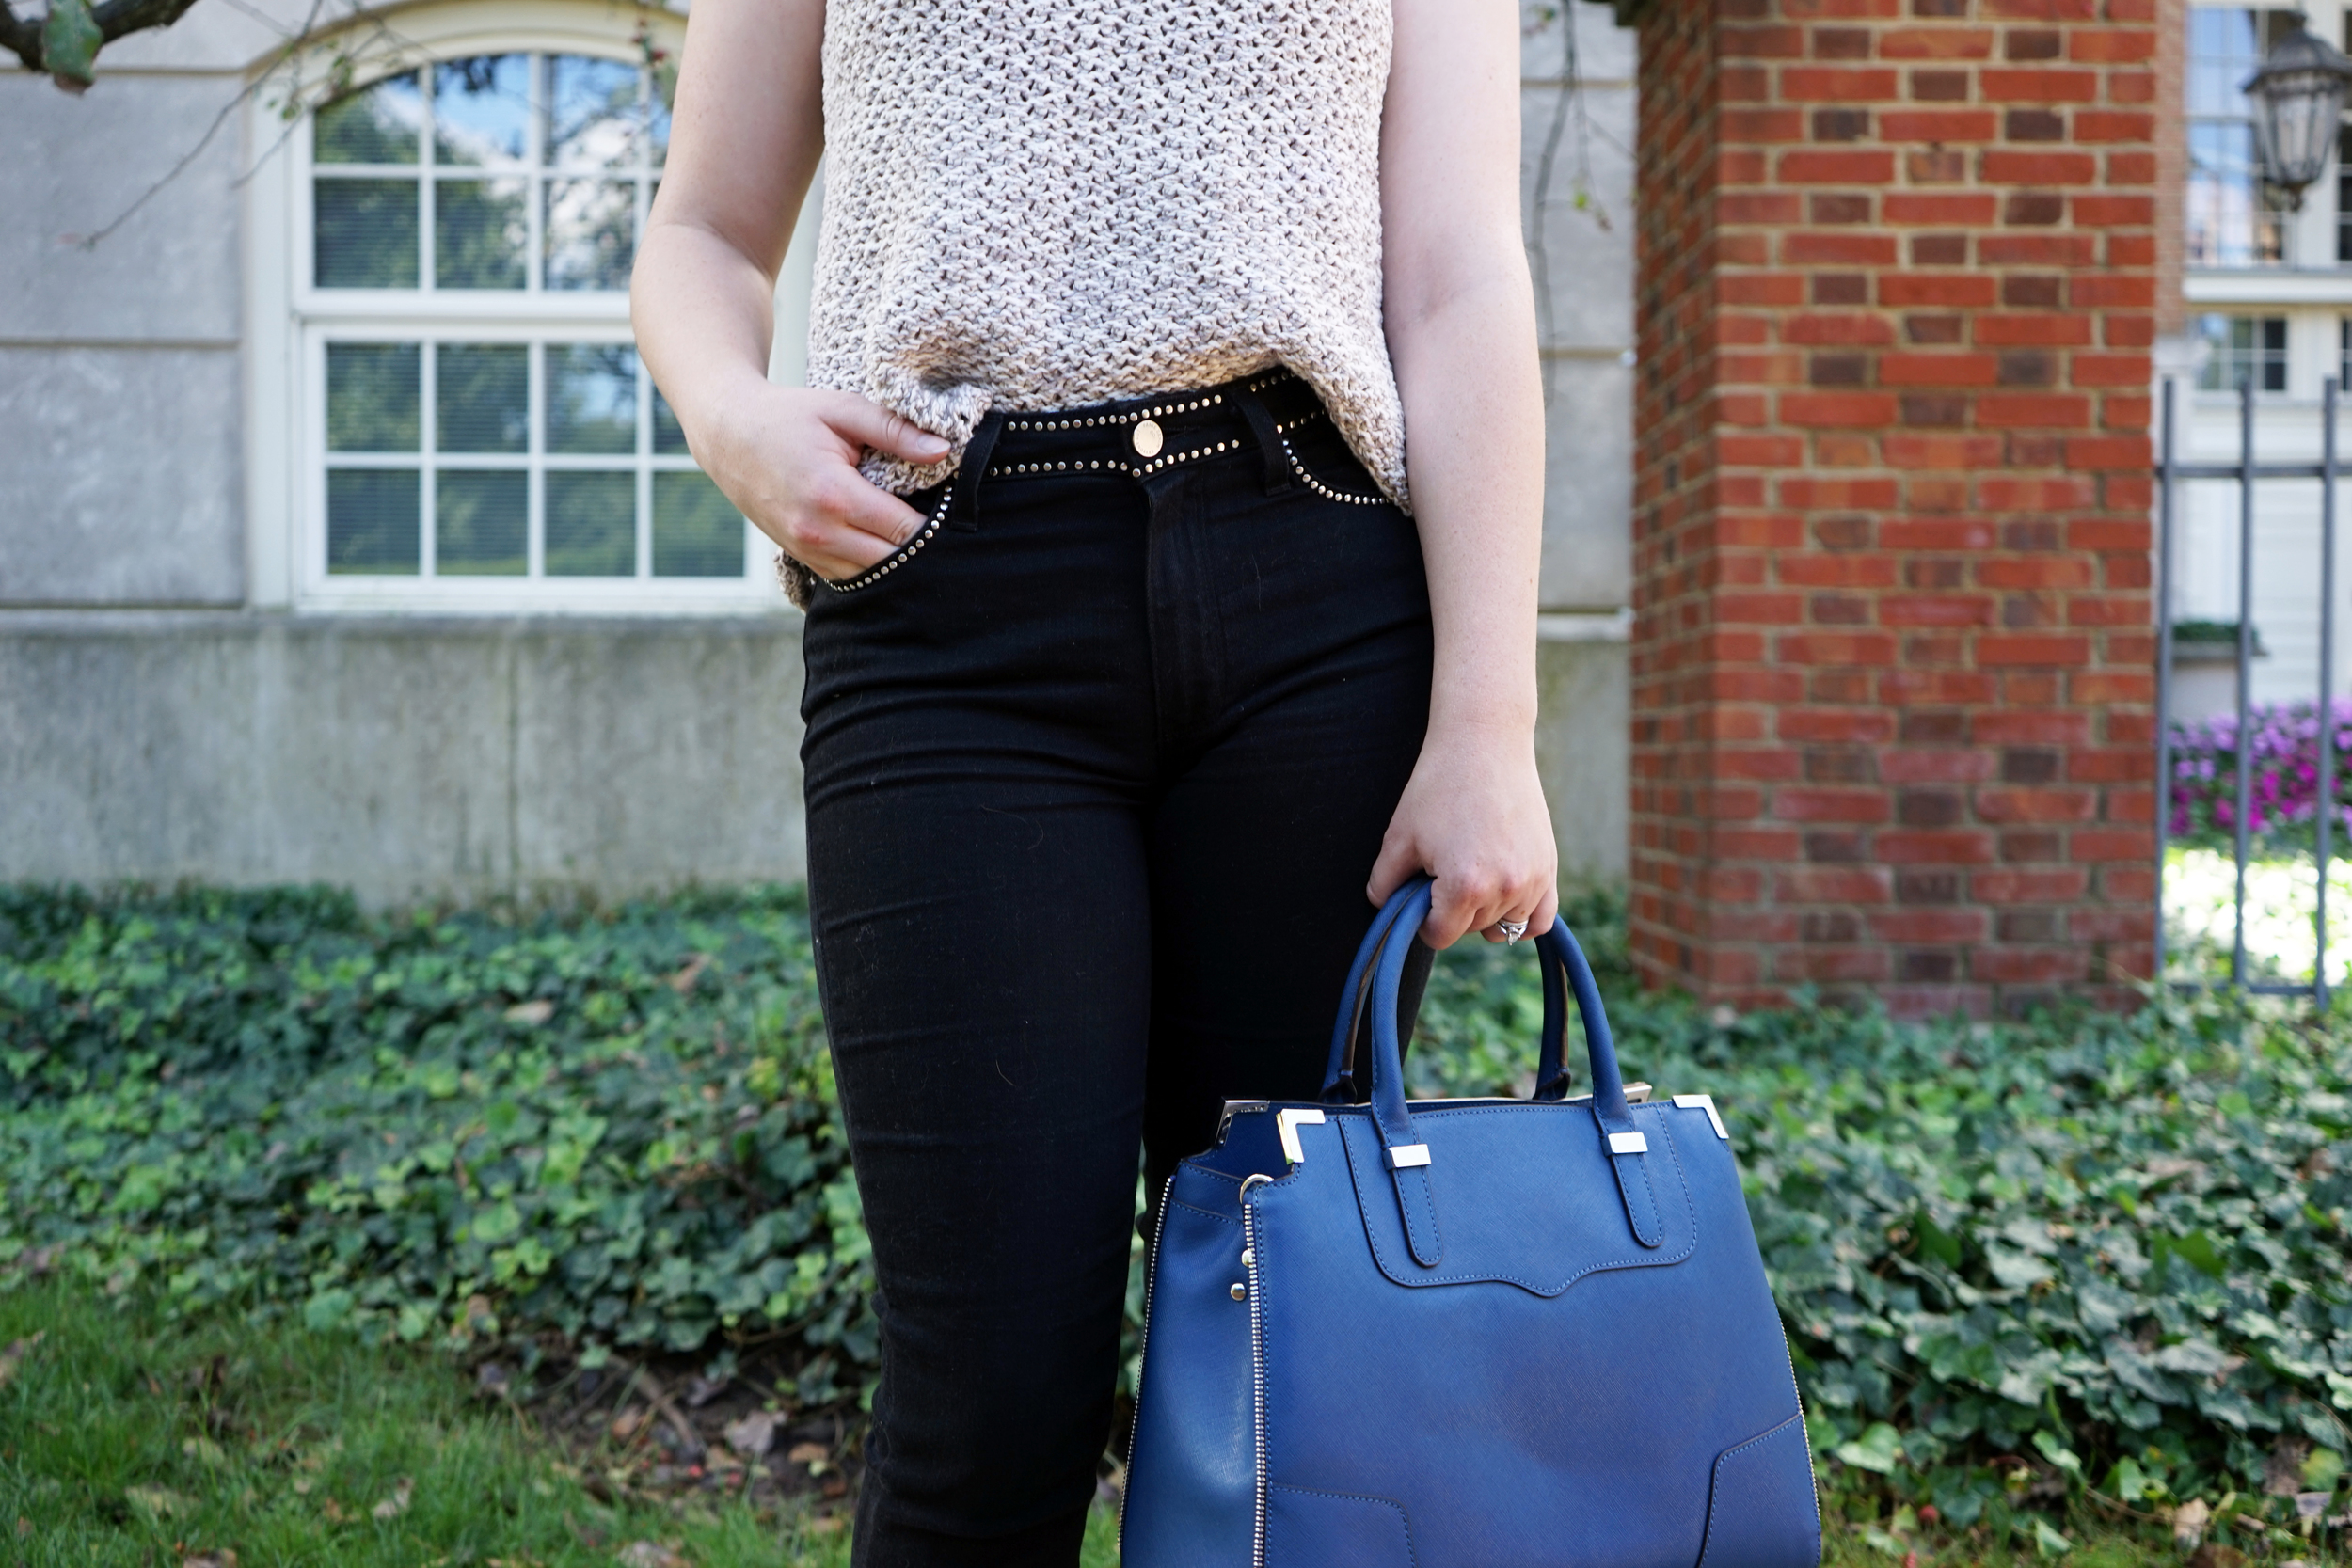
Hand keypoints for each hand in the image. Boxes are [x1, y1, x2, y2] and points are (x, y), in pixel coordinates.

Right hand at [693, 382, 951, 581]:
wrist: (727, 434)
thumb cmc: (787, 416)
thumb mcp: (842, 409)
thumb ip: (895, 431)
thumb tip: (943, 451)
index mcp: (834, 495)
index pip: (905, 529)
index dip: (934, 522)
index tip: (949, 507)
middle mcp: (818, 532)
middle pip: (893, 560)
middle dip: (919, 545)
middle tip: (938, 521)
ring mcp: (806, 550)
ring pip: (872, 575)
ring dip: (895, 558)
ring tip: (910, 529)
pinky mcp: (800, 557)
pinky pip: (849, 576)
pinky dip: (870, 563)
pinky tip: (881, 538)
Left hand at [1367, 721, 1557, 948]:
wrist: (1485, 743)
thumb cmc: (1438, 786)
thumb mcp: (1399, 836)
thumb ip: (1384, 883)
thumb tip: (1383, 908)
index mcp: (1464, 886)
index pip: (1440, 935)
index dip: (1422, 920)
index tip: (1418, 896)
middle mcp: (1505, 888)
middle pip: (1471, 930)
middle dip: (1450, 910)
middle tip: (1440, 873)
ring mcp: (1533, 879)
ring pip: (1502, 926)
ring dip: (1483, 912)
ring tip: (1469, 873)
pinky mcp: (1549, 866)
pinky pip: (1540, 918)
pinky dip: (1520, 918)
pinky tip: (1501, 901)